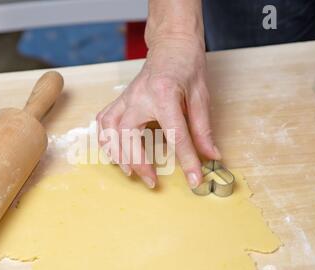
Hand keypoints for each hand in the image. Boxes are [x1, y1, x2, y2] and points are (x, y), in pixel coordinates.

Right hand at [96, 37, 220, 189]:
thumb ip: (203, 128)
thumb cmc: (187, 65)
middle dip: (137, 162)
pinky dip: (105, 139)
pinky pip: (104, 121)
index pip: (175, 134)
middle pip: (127, 134)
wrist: (171, 44)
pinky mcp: (120, 100)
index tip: (193, 180)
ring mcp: (126, 98)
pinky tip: (114, 151)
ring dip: (116, 153)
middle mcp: (139, 97)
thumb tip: (211, 155)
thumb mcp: (201, 95)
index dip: (186, 160)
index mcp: (164, 94)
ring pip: (108, 129)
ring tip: (129, 172)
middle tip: (151, 180)